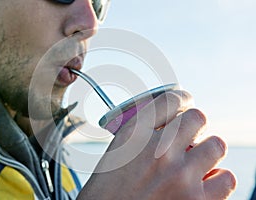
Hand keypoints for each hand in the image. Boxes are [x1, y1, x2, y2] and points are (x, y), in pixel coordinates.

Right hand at [78, 91, 235, 199]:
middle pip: (197, 117)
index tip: (186, 102)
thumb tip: (166, 124)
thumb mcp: (115, 153)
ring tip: (197, 160)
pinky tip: (205, 181)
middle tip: (190, 134)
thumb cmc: (106, 193)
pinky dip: (218, 178)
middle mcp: (158, 150)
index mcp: (134, 135)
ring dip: (208, 150)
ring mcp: (180, 176)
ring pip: (216, 145)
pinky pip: (227, 178)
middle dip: (195, 123)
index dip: (182, 98)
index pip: (169, 100)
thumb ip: (140, 135)